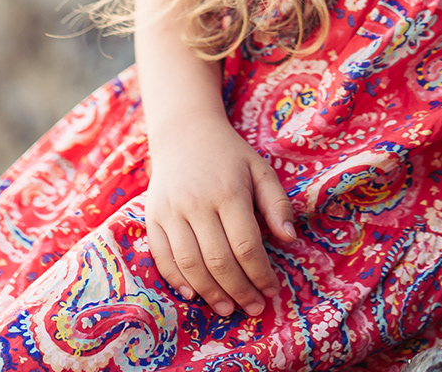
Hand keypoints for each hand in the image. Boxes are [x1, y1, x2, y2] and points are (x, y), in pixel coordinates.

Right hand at [145, 112, 298, 318]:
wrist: (185, 133)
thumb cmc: (230, 157)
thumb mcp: (261, 171)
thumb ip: (277, 204)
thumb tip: (290, 239)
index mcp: (228, 191)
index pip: (246, 245)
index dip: (260, 274)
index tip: (272, 290)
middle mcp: (196, 203)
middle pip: (218, 260)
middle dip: (239, 290)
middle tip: (253, 308)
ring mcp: (170, 211)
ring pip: (189, 264)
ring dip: (210, 293)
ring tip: (228, 308)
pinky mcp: (152, 216)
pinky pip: (162, 257)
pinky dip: (177, 280)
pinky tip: (194, 294)